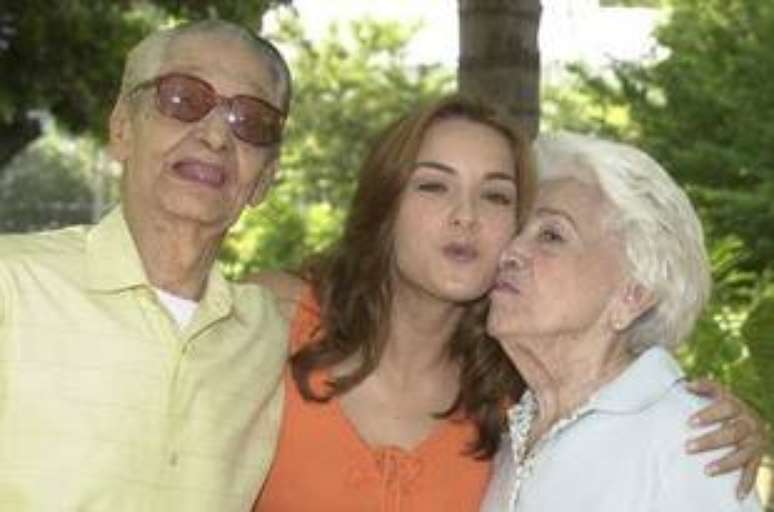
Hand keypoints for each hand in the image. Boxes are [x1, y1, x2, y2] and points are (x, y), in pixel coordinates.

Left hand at [685, 379, 767, 498]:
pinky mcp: (758, 456)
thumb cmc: (728, 405)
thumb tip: (686, 384)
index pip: (725, 408)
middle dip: (710, 441)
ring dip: (724, 463)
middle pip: (732, 433)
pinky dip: (746, 483)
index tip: (689, 423)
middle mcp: (750, 424)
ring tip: (706, 470)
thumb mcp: (719, 392)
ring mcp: (756, 442)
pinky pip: (753, 471)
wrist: (755, 418)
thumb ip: (704, 386)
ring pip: (741, 454)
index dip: (708, 415)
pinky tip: (738, 495)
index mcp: (738, 406)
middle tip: (687, 447)